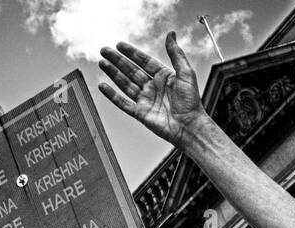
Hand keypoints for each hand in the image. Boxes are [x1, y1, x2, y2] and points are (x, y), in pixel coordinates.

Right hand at [99, 34, 207, 148]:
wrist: (189, 126)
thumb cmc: (191, 102)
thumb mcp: (186, 73)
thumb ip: (176, 54)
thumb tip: (171, 34)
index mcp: (163, 77)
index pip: (144, 61)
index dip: (131, 53)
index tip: (119, 45)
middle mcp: (153, 87)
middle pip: (131, 70)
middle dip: (117, 60)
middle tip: (104, 50)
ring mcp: (146, 100)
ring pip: (125, 84)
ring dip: (113, 73)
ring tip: (102, 63)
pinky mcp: (141, 113)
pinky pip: (123, 103)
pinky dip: (112, 95)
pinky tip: (103, 86)